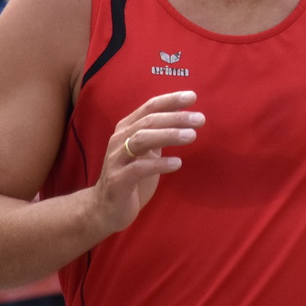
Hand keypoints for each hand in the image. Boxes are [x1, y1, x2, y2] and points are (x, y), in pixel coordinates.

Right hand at [86, 91, 201, 236]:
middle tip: (200, 119)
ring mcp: (116, 159)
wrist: (105, 208)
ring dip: (168, 135)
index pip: (149, 107)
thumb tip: (185, 118)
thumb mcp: (146, 152)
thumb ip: (159, 135)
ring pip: (141, 139)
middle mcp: (119, 139)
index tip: (193, 97)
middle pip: (148, 121)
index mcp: (127, 128)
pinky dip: (159, 164)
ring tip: (192, 136)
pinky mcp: (117, 180)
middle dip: (175, 117)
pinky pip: (138, 168)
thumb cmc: (130, 176)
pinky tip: (177, 164)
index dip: (171, 100)